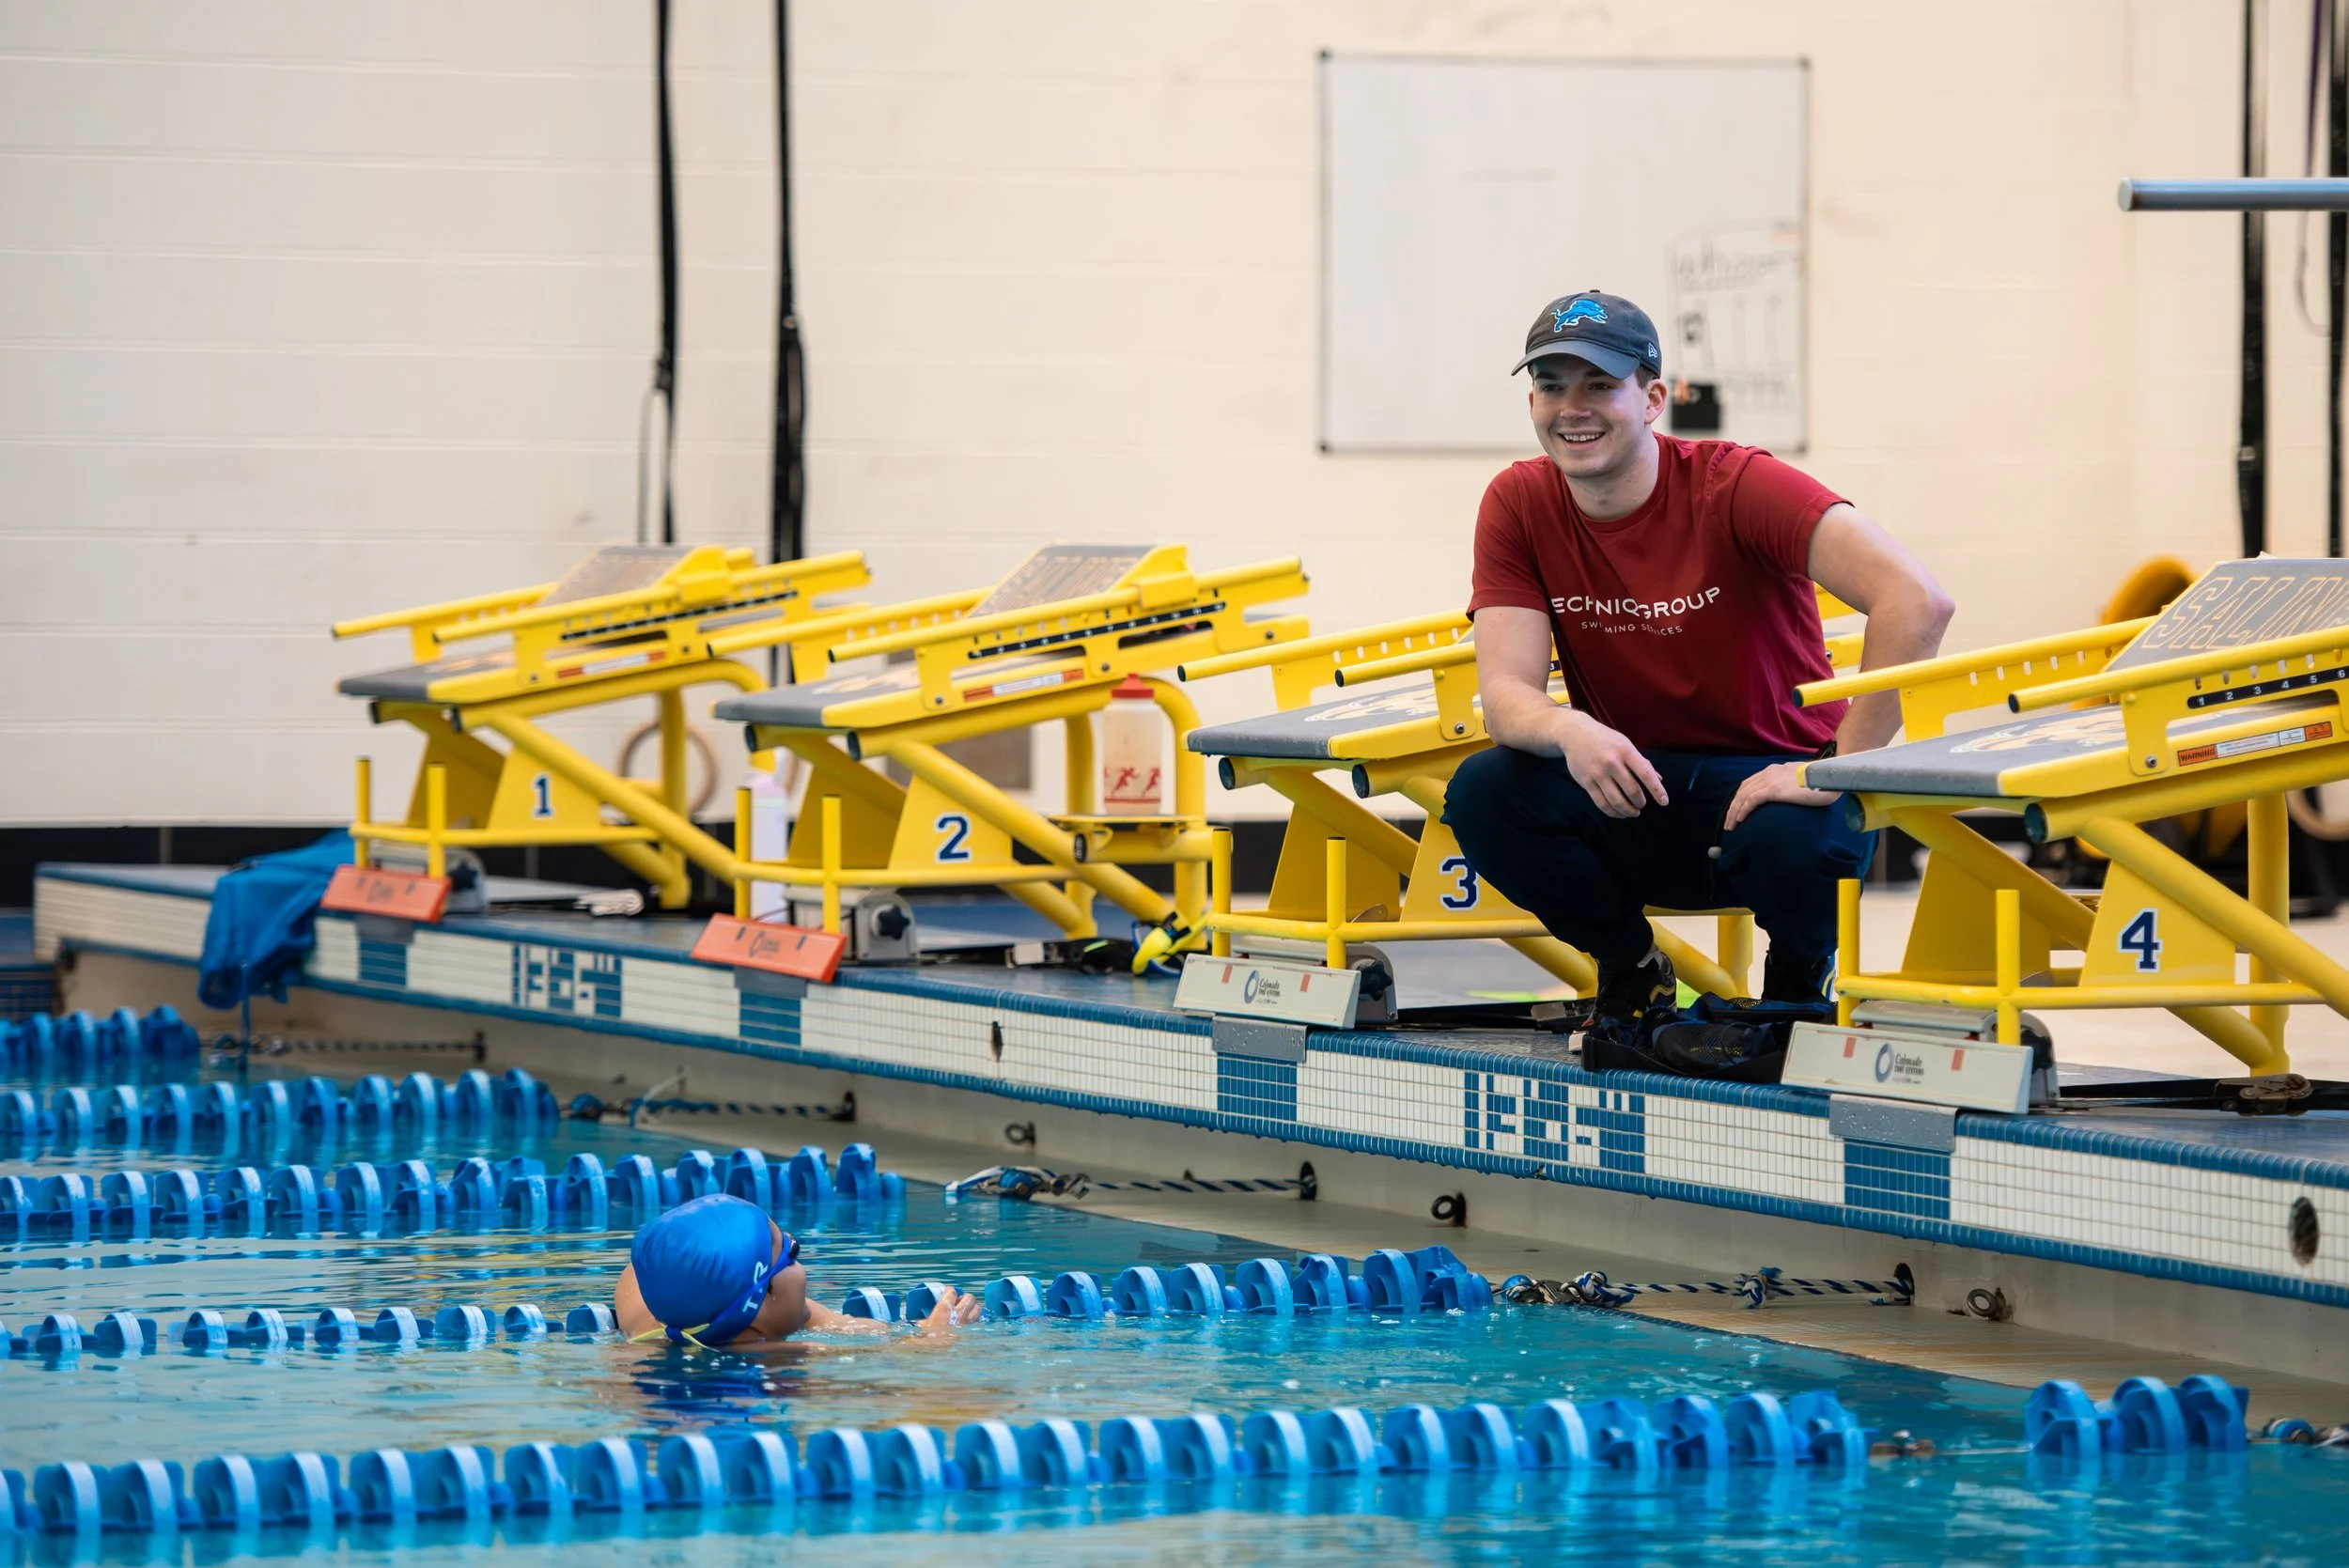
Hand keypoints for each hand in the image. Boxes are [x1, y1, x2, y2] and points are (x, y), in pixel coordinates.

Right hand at [917, 1287, 981, 1333]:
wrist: (932, 1349)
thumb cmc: (925, 1336)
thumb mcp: (922, 1322)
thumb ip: (929, 1314)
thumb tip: (927, 1313)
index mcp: (945, 1308)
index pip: (952, 1292)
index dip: (949, 1290)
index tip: (947, 1292)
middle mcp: (958, 1313)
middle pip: (969, 1298)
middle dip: (964, 1298)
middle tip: (958, 1301)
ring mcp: (965, 1323)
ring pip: (977, 1309)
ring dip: (972, 1308)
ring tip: (966, 1309)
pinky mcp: (968, 1332)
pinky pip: (975, 1322)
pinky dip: (972, 1320)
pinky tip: (966, 1321)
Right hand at [1559, 711, 1668, 818]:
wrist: (1575, 734)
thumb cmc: (1605, 739)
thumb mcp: (1625, 744)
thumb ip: (1641, 762)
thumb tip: (1658, 779)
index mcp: (1626, 751)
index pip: (1646, 774)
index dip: (1657, 790)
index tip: (1664, 802)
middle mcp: (1612, 762)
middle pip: (1632, 790)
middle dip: (1640, 802)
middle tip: (1642, 804)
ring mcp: (1598, 773)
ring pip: (1616, 800)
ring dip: (1628, 811)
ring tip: (1633, 812)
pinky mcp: (1586, 782)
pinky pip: (1601, 803)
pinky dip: (1613, 812)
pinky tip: (1619, 813)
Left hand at [1722, 761, 1839, 832]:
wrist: (1830, 776)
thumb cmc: (1821, 781)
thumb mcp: (1800, 780)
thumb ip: (1789, 785)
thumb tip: (1786, 795)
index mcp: (1774, 770)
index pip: (1750, 783)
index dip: (1740, 798)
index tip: (1736, 812)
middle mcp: (1769, 772)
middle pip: (1742, 790)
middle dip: (1733, 807)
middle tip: (1729, 822)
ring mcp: (1770, 779)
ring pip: (1743, 796)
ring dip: (1734, 812)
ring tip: (1731, 826)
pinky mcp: (1774, 789)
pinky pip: (1751, 800)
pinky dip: (1742, 811)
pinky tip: (1740, 821)